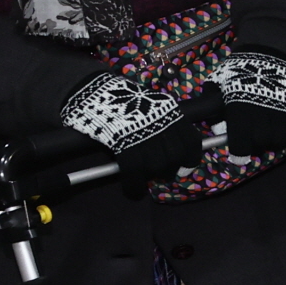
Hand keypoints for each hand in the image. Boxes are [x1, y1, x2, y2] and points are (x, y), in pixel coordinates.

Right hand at [59, 72, 207, 185]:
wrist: (94, 92)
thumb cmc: (120, 97)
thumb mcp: (150, 103)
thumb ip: (161, 120)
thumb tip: (169, 141)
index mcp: (170, 114)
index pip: (191, 140)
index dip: (191, 157)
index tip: (187, 165)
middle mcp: (162, 126)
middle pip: (175, 157)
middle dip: (171, 168)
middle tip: (162, 172)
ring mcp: (144, 136)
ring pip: (157, 166)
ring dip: (152, 176)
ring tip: (144, 177)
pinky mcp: (125, 146)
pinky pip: (134, 173)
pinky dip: (134, 186)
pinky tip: (133, 192)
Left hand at [216, 48, 285, 158]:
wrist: (271, 52)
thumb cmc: (242, 70)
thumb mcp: (220, 83)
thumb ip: (213, 103)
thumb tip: (216, 126)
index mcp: (241, 107)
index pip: (242, 141)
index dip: (239, 154)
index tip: (238, 158)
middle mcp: (263, 111)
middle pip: (262, 142)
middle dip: (256, 146)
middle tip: (253, 142)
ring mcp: (283, 110)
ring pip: (280, 140)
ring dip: (274, 142)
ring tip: (269, 137)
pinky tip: (283, 132)